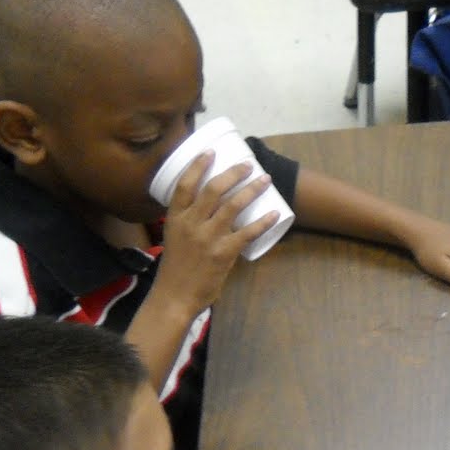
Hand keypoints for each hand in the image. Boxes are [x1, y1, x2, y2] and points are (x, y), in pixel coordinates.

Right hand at [155, 153, 277, 313]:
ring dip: (252, 189)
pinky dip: (264, 221)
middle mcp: (191, 224)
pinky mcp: (224, 253)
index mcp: (175, 218)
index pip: (185, 184)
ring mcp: (208, 238)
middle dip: (233, 173)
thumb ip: (188, 223)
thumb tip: (208, 209)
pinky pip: (248, 232)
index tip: (211, 152)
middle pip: (214, 189)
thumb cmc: (175, 269)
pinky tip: (275, 213)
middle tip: (248, 164)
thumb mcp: (174, 238)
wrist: (174, 297)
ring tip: (265, 180)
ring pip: (233, 205)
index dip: (198, 166)